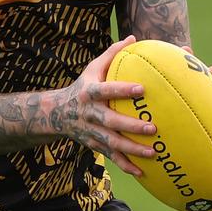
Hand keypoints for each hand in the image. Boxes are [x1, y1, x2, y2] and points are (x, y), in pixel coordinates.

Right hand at [50, 36, 156, 175]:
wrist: (57, 114)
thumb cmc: (83, 86)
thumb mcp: (92, 68)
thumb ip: (112, 54)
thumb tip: (133, 38)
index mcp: (90, 93)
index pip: (107, 91)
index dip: (122, 90)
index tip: (142, 89)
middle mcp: (90, 114)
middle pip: (111, 122)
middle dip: (131, 126)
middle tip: (153, 127)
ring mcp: (92, 132)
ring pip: (113, 143)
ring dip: (132, 150)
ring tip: (154, 153)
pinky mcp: (94, 145)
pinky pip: (112, 157)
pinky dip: (126, 166)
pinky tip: (143, 172)